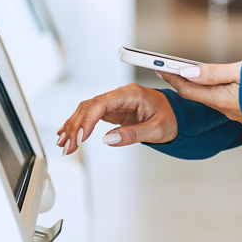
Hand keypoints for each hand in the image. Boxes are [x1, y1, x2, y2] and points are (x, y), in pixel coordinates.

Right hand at [56, 84, 177, 152]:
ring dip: (74, 126)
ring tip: (64, 144)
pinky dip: (79, 124)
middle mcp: (120, 95)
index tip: (80, 137)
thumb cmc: (171, 119)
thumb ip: (133, 134)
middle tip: (68, 147)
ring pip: (87, 110)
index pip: (102, 102)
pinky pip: (91, 115)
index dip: (88, 119)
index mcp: (131, 94)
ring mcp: (115, 102)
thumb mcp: (156, 130)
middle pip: (90, 106)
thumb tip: (109, 140)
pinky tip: (68, 134)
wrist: (178, 115)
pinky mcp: (113, 110)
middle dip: (76, 127)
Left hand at [160, 60, 241, 126]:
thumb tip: (189, 72)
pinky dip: (213, 92)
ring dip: (198, 87)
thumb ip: (214, 73)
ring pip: (209, 98)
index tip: (160, 68)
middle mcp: (226, 109)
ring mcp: (236, 114)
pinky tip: (217, 85)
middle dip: (182, 81)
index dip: (172, 77)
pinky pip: (222, 102)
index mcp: (221, 99)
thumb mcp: (241, 72)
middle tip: (171, 68)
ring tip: (191, 74)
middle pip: (196, 94)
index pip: (187, 89)